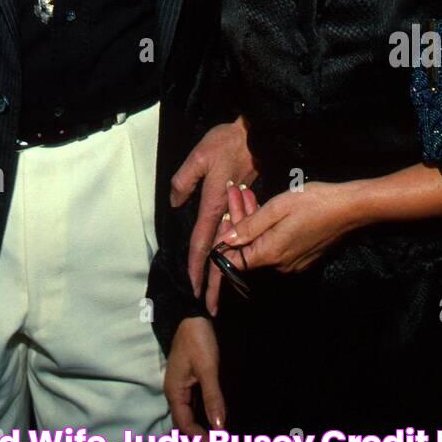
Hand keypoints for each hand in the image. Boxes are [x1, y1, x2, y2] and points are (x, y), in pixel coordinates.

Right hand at [164, 317, 224, 435]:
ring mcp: (181, 387)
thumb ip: (212, 397)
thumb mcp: (207, 368)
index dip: (200, 437)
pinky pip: (193, 404)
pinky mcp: (188, 381)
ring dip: (201, 426)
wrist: (192, 315)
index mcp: (174, 392)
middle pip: (184, 422)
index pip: (185, 424)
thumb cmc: (197, 340)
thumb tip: (219, 427)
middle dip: (199, 435)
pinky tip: (215, 416)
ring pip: (189, 414)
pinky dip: (203, 413)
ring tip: (218, 435)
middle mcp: (175, 392)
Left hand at [170, 117, 255, 297]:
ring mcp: (253, 219)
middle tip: (209, 307)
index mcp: (219, 206)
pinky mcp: (266, 217)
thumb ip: (186, 179)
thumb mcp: (201, 155)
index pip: (206, 243)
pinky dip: (242, 251)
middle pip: (226, 257)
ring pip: (239, 249)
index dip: (197, 265)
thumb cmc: (231, 143)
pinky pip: (251, 239)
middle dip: (216, 283)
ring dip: (229, 267)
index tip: (192, 288)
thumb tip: (175, 201)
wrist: (265, 135)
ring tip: (219, 289)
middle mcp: (238, 218)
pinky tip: (239, 257)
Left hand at [216, 180, 362, 274]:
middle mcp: (280, 265)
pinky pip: (276, 245)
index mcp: (271, 253)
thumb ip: (251, 225)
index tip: (223, 217)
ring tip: (247, 192)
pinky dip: (266, 227)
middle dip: (238, 220)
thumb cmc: (314, 202)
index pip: (234, 260)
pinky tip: (265, 207)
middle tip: (235, 192)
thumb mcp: (278, 207)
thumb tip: (227, 241)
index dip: (223, 242)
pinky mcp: (302, 257)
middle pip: (248, 249)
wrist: (350, 209)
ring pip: (261, 245)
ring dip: (252, 221)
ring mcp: (293, 263)